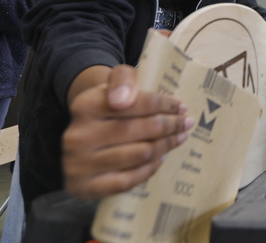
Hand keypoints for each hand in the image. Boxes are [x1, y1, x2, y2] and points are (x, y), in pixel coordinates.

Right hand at [62, 65, 192, 199]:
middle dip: (169, 125)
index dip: (164, 105)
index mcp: (85, 105)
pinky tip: (160, 157)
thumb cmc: (109, 103)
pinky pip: (129, 180)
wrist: (83, 134)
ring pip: (139, 154)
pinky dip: (150, 168)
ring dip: (165, 146)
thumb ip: (123, 79)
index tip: (182, 107)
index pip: (135, 103)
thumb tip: (122, 100)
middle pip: (139, 130)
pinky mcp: (85, 187)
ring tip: (178, 138)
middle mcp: (78, 135)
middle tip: (187, 123)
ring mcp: (79, 164)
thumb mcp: (115, 81)